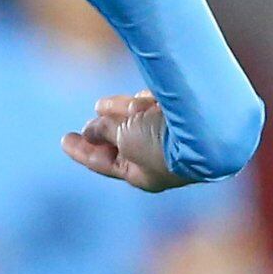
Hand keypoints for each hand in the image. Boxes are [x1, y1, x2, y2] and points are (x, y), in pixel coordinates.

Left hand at [63, 90, 185, 190]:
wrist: (208, 125)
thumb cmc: (165, 139)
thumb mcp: (126, 137)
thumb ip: (107, 131)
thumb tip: (94, 127)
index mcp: (144, 175)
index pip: (106, 162)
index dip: (83, 150)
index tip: (64, 139)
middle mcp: (159, 157)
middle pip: (122, 141)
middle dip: (103, 131)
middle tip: (86, 124)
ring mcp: (173, 135)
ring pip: (137, 120)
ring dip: (119, 112)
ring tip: (101, 105)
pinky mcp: (185, 113)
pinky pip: (156, 105)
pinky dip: (145, 100)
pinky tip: (140, 98)